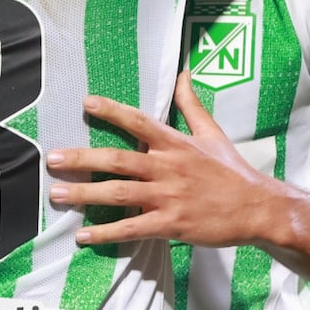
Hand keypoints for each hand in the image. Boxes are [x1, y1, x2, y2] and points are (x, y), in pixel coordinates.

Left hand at [46, 71, 281, 246]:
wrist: (258, 208)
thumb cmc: (231, 171)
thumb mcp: (212, 132)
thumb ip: (191, 105)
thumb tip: (182, 74)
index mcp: (175, 144)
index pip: (139, 121)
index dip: (112, 111)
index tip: (86, 103)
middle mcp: (167, 167)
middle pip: (118, 160)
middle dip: (81, 159)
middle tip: (52, 159)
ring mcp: (169, 197)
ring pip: (119, 194)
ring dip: (85, 194)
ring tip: (57, 194)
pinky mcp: (172, 224)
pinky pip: (133, 228)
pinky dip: (107, 233)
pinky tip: (84, 235)